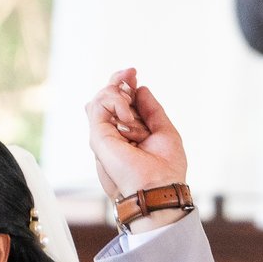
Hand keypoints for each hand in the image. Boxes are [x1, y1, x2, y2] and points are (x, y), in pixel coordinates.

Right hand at [85, 70, 190, 205]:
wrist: (158, 189)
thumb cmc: (165, 168)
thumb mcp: (164, 131)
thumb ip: (152, 110)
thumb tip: (141, 88)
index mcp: (127, 134)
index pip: (118, 104)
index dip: (123, 85)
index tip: (133, 73)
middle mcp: (112, 134)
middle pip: (105, 98)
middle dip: (116, 81)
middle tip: (130, 72)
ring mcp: (103, 136)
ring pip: (100, 99)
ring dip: (117, 94)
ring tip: (133, 113)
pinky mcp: (98, 137)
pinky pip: (99, 105)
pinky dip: (115, 102)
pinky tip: (128, 118)